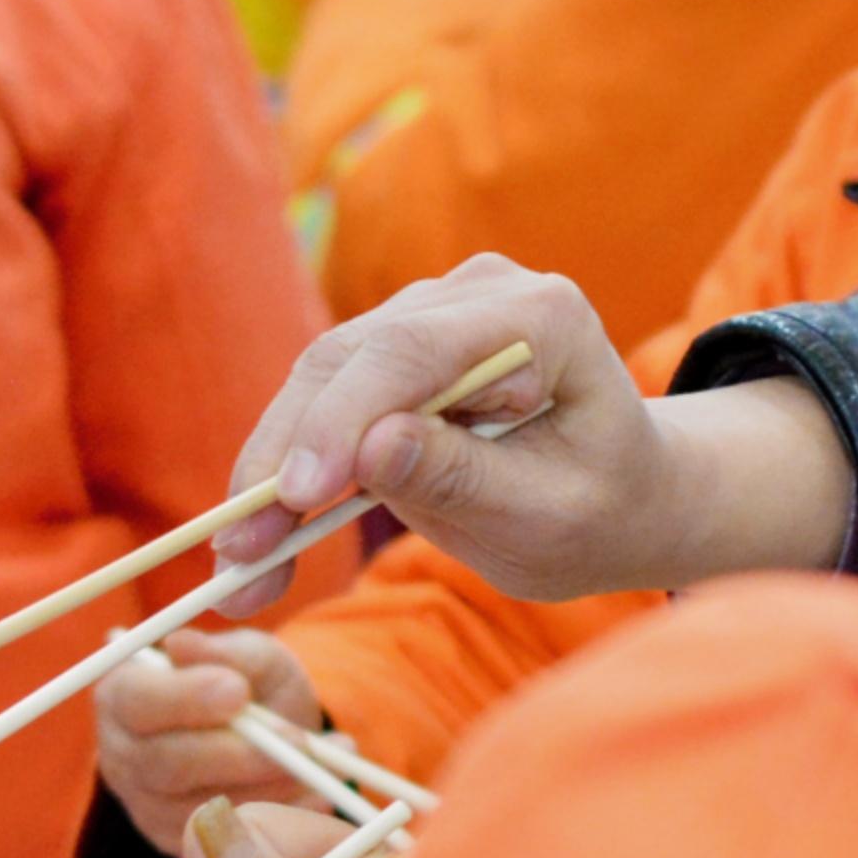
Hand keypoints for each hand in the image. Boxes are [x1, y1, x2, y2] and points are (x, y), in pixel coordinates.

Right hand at [95, 622, 336, 845]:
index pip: (135, 701)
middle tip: (295, 741)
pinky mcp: (178, 844)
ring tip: (321, 762)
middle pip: (163, 764)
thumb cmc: (250, 688)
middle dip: (236, 753)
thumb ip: (227, 653)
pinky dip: (279, 817)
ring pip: (199, 807)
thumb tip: (182, 644)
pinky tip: (316, 794)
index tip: (239, 691)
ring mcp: (146, 806)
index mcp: (123, 696)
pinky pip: (227, 840)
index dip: (184, 698)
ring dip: (268, 787)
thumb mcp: (250, 657)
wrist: (266, 741)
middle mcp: (121, 756)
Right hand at [226, 261, 851, 603]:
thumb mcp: (546, 516)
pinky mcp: (391, 348)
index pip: (416, 350)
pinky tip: (255, 537)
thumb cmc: (599, 509)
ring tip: (237, 564)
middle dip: (285, 457)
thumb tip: (371, 449)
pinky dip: (284, 469)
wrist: (621, 493)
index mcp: (541, 316)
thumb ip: (463, 478)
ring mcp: (428, 311)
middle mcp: (476, 293)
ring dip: (269, 470)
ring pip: (318, 376)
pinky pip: (319, 399)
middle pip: (350, 357)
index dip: (343, 418)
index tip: (296, 497)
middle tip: (238, 553)